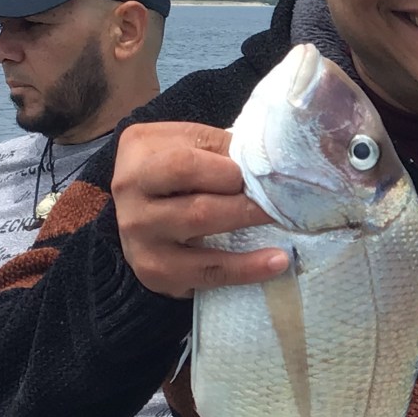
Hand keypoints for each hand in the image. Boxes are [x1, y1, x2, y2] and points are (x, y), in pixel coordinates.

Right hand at [112, 122, 287, 298]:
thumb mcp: (190, 143)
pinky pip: (206, 274)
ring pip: (200, 234)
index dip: (228, 172)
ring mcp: (138, 238)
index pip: (184, 164)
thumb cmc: (175, 168)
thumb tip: (271, 163)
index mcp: (138, 154)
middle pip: (196, 205)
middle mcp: (129, 195)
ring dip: (249, 228)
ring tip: (288, 226)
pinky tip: (276, 262)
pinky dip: (245, 270)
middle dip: (246, 205)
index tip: (261, 175)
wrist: (142, 207)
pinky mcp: (154, 272)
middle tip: (285, 203)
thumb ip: (222, 148)